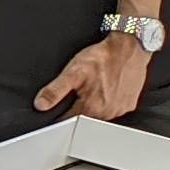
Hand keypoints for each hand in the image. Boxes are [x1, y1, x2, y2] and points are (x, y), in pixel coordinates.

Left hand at [34, 31, 149, 120]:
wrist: (129, 48)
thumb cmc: (103, 58)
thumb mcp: (73, 71)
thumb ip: (55, 90)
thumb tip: (41, 104)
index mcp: (91, 107)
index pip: (69, 121)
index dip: (61, 113)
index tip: (61, 105)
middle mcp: (107, 113)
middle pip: (86, 119)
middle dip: (79, 108)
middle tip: (82, 89)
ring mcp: (120, 109)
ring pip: (100, 116)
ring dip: (95, 107)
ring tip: (95, 87)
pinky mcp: (129, 105)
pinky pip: (114, 110)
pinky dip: (109, 103)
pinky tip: (107, 90)